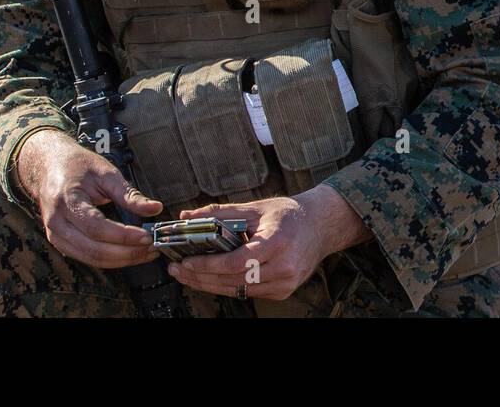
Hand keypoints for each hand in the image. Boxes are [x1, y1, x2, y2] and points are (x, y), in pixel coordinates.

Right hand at [16, 129, 160, 268]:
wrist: (50, 166)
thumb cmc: (77, 166)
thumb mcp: (105, 172)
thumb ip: (129, 194)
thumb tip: (155, 208)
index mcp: (66, 201)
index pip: (97, 227)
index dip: (124, 236)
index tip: (147, 236)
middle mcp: (57, 222)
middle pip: (93, 249)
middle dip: (126, 253)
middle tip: (151, 248)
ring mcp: (55, 235)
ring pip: (90, 258)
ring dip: (121, 260)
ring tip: (145, 253)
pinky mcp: (60, 242)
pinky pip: (86, 257)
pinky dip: (110, 259)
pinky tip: (128, 254)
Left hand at [166, 185, 370, 300]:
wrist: (321, 226)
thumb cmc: (289, 214)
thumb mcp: (256, 208)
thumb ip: (220, 213)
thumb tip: (187, 216)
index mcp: (278, 242)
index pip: (237, 262)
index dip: (209, 265)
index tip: (186, 261)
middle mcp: (284, 267)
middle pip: (234, 280)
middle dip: (201, 277)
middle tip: (177, 270)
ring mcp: (285, 283)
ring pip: (239, 290)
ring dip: (210, 285)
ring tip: (187, 275)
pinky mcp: (284, 291)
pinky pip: (249, 292)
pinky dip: (227, 286)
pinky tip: (209, 279)